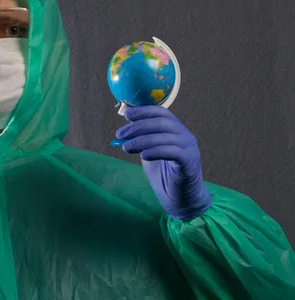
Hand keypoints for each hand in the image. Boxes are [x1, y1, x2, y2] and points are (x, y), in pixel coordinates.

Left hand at [115, 106, 211, 220]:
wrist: (180, 199)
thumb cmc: (164, 174)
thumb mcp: (149, 152)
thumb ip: (141, 140)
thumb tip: (123, 131)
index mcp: (176, 130)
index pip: (161, 113)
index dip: (143, 111)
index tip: (126, 114)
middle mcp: (185, 136)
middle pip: (161, 123)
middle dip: (138, 126)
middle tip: (120, 134)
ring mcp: (189, 149)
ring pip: (165, 137)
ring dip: (142, 140)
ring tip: (126, 147)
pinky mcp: (189, 163)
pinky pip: (173, 152)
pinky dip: (156, 151)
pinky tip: (143, 156)